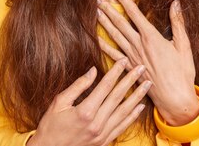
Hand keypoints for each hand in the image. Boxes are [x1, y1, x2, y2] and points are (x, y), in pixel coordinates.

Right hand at [27, 59, 150, 145]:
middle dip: (131, 80)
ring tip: (147, 85)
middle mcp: (96, 123)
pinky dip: (133, 116)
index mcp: (85, 112)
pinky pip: (122, 127)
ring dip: (137, 96)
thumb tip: (93, 71)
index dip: (116, 72)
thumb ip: (78, 86)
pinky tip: (140, 106)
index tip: (124, 60)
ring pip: (124, 112)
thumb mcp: (59, 103)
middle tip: (142, 68)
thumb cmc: (51, 126)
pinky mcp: (104, 141)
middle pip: (118, 97)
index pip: (105, 87)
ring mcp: (102, 134)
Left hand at [97, 0, 198, 125]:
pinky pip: (113, 55)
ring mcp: (132, 57)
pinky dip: (104, 46)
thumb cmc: (182, 72)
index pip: (134, 13)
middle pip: (120, 23)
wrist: (175, 98)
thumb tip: (176, 3)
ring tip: (96, 13)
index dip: (124, 0)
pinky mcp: (130, 68)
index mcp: (151, 37)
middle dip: (109, 9)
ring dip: (104, 24)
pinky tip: (97, 40)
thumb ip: (177, 22)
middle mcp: (138, 45)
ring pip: (114, 36)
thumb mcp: (183, 45)